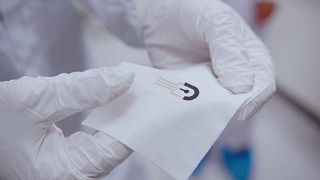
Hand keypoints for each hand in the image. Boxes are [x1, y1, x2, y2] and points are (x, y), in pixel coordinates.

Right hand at [0, 67, 133, 178]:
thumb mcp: (36, 99)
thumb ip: (84, 90)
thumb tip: (123, 78)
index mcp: (64, 174)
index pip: (117, 148)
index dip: (136, 119)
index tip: (150, 94)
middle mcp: (71, 176)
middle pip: (115, 146)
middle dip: (129, 115)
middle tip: (144, 88)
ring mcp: (69, 168)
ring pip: (106, 141)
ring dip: (118, 114)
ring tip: (131, 90)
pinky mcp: (67, 157)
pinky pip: (95, 139)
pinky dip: (104, 118)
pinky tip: (111, 99)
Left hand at [134, 0, 275, 119]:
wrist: (161, 14)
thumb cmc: (196, 13)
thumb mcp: (218, 23)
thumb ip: (230, 50)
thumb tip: (242, 87)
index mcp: (253, 60)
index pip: (262, 87)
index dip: (252, 99)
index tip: (234, 106)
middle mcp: (235, 76)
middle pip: (239, 104)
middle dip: (225, 108)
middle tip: (207, 104)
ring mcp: (212, 86)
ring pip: (215, 108)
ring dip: (205, 110)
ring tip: (190, 102)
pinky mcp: (192, 91)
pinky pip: (194, 106)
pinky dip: (188, 107)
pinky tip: (180, 101)